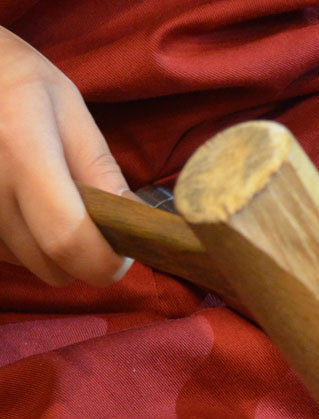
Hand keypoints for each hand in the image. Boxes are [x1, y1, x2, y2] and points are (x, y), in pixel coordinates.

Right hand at [0, 27, 131, 285]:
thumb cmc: (18, 84)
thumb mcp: (70, 114)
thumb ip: (101, 171)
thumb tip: (136, 222)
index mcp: (22, 150)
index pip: (68, 238)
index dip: (104, 261)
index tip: (122, 253)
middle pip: (51, 266)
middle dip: (85, 258)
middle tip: (94, 224)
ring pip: (28, 265)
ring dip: (50, 250)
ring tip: (49, 201)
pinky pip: (4, 254)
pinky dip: (22, 243)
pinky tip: (21, 205)